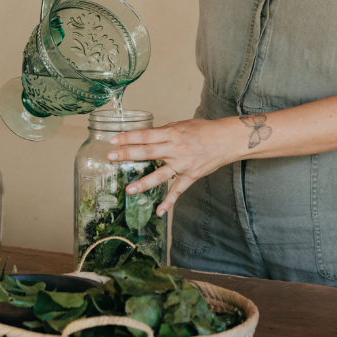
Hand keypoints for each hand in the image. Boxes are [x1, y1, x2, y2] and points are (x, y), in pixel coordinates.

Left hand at [107, 117, 237, 215]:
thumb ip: (163, 132)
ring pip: (160, 175)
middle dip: (128, 154)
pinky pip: (178, 191)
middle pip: (148, 152)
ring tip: (129, 189)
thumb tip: (145, 137)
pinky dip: (169, 202)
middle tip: (111, 157)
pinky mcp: (190, 176)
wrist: (226, 140)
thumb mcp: (180, 125)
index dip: (128, 138)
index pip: (145, 136)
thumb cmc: (203, 130)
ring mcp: (183, 164)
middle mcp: (175, 149)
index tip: (113, 141)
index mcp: (171, 133)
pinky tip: (159, 211)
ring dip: (144, 183)